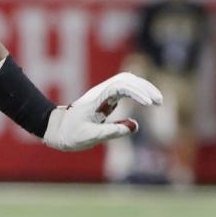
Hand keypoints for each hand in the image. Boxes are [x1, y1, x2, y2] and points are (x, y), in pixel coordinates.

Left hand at [43, 72, 162, 150]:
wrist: (56, 129)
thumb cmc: (70, 134)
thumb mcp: (89, 137)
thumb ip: (110, 132)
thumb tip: (134, 126)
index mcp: (96, 99)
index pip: (119, 87)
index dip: (136, 92)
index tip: (149, 103)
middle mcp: (100, 93)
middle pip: (125, 79)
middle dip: (144, 87)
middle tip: (159, 102)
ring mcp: (103, 94)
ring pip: (126, 81)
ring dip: (143, 87)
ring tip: (157, 101)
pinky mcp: (106, 99)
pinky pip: (124, 89)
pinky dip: (138, 92)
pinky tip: (148, 100)